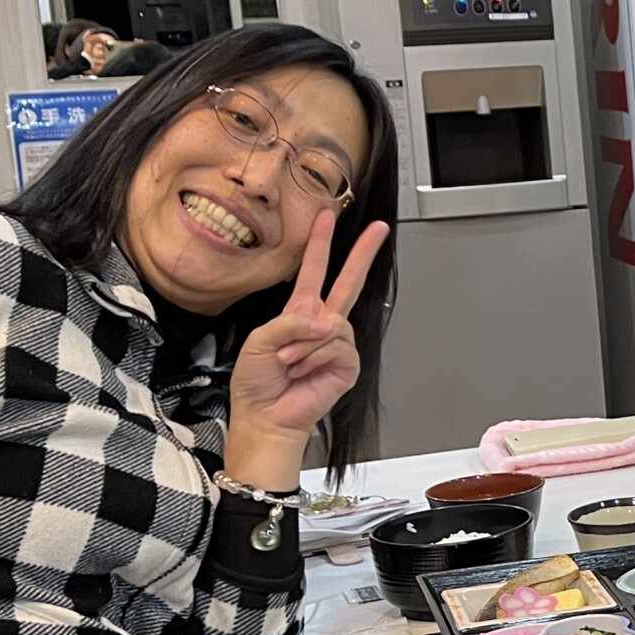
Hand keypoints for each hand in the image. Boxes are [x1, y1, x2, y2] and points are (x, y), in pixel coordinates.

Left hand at [226, 209, 388, 485]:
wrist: (265, 417)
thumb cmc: (256, 383)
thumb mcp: (258, 341)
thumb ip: (289, 322)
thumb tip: (326, 321)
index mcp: (298, 314)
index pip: (313, 271)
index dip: (319, 244)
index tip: (327, 217)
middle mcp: (322, 325)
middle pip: (348, 282)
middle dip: (362, 254)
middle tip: (378, 229)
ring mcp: (336, 344)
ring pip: (332, 325)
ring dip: (304, 345)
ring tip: (289, 363)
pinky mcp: (347, 365)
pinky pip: (338, 348)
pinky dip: (316, 359)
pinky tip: (304, 372)